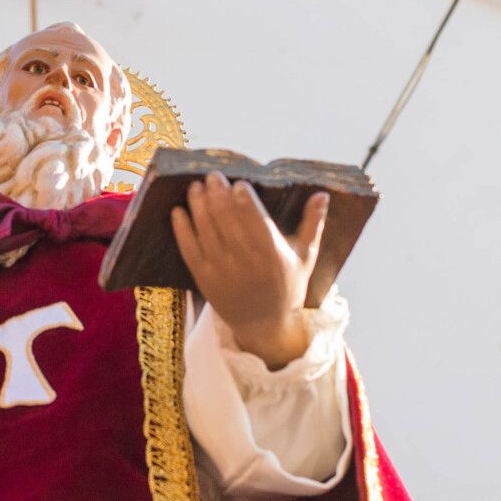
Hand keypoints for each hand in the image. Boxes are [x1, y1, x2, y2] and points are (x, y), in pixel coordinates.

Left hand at [169, 174, 327, 366]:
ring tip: (196, 186)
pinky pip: (189, 250)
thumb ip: (313, 223)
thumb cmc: (288, 287)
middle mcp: (246, 263)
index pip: (256, 222)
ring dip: (199, 206)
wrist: (266, 325)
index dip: (245, 201)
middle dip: (218, 195)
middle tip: (213, 176)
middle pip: (228, 222)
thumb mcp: (306, 256)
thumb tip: (322, 194)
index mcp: (273, 255)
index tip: (239, 183)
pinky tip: (178, 211)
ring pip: (206, 231)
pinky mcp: (204, 279)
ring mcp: (222, 271)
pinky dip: (182, 230)